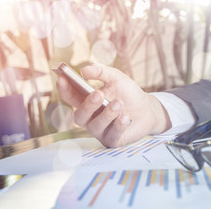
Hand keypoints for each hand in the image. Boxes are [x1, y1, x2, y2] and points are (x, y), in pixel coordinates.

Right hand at [56, 63, 170, 146]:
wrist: (148, 108)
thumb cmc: (128, 93)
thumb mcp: (116, 78)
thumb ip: (101, 72)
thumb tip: (84, 70)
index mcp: (86, 102)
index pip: (70, 97)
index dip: (64, 88)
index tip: (62, 77)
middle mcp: (90, 118)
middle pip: (79, 116)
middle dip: (87, 105)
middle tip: (98, 94)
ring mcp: (100, 131)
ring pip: (95, 126)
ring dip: (107, 114)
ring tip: (119, 103)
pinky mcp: (113, 140)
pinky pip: (111, 136)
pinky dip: (118, 125)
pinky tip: (126, 117)